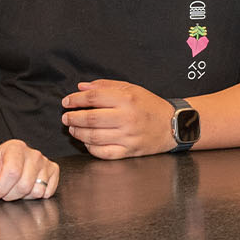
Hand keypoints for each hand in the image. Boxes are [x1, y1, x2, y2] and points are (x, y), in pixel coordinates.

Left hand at [0, 139, 56, 201]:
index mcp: (15, 148)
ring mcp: (44, 162)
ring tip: (15, 188)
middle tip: (3, 192)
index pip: (13, 172)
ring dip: (23, 196)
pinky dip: (37, 195)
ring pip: (37, 190)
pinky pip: (48, 192)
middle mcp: (33, 153)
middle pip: (25, 185)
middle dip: (11, 195)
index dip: (1, 188)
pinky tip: (27, 189)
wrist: (3, 163)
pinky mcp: (53, 170)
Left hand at [61, 80, 176, 158]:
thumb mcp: (131, 89)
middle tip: (66, 117)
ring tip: (73, 129)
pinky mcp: (129, 151)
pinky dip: (91, 148)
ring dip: (78, 133)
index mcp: (127, 99)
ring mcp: (128, 137)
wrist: (173, 125)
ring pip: (94, 137)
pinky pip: (104, 153)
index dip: (75, 99)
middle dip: (73, 118)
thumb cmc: (150, 106)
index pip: (93, 98)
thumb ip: (105, 86)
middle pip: (91, 118)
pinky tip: (87, 142)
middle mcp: (127, 118)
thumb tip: (81, 87)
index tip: (66, 102)